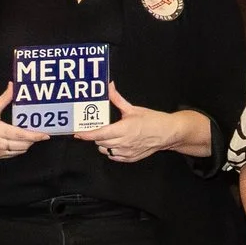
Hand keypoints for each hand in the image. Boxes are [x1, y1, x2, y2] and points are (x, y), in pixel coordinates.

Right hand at [0, 84, 47, 160]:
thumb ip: (4, 99)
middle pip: (23, 145)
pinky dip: (17, 150)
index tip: (45, 136)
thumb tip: (13, 86)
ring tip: (29, 137)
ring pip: (18, 151)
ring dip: (26, 145)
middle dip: (32, 140)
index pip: (21, 135)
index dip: (35, 136)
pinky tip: (18, 143)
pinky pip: (11, 155)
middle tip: (37, 133)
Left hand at [77, 84, 200, 163]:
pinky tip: (116, 143)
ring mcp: (126, 152)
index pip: (99, 134)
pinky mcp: (130, 158)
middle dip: (96, 136)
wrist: (167, 133)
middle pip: (100, 142)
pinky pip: (113, 156)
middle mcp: (123, 142)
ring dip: (103, 144)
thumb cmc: (152, 120)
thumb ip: (117, 99)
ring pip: (105, 150)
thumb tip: (109, 86)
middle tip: (97, 128)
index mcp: (123, 129)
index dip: (87, 135)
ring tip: (108, 135)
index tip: (78, 133)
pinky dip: (111, 150)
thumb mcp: (133, 108)